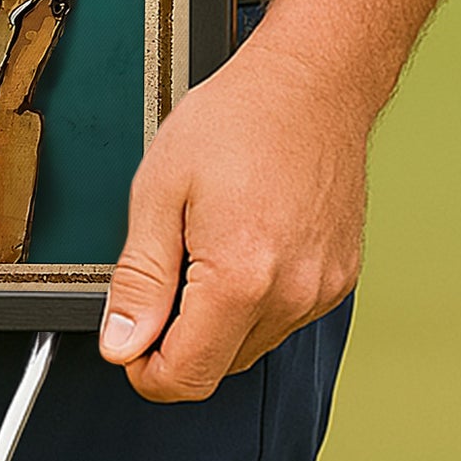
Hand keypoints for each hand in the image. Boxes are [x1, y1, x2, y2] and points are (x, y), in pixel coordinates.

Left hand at [98, 29, 369, 401]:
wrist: (311, 83)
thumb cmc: (237, 119)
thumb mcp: (159, 190)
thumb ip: (138, 279)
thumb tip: (120, 344)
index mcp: (241, 277)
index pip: (187, 377)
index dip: (143, 370)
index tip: (128, 342)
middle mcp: (291, 294)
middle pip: (218, 368)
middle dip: (177, 339)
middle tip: (162, 269)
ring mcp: (322, 290)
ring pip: (251, 345)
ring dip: (217, 319)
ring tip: (205, 243)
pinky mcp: (340, 279)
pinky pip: (284, 317)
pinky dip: (254, 299)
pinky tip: (242, 243)